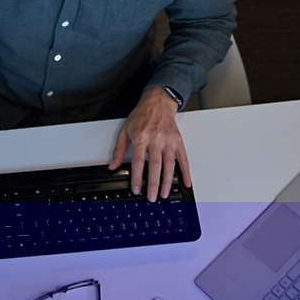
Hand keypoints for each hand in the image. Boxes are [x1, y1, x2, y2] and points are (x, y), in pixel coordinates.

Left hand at [110, 86, 191, 200]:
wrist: (158, 102)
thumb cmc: (141, 115)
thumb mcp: (125, 130)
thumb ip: (119, 149)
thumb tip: (113, 166)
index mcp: (141, 137)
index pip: (138, 161)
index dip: (137, 177)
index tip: (136, 189)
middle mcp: (156, 139)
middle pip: (155, 166)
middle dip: (153, 184)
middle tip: (152, 197)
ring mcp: (168, 141)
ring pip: (169, 164)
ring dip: (167, 181)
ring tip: (164, 194)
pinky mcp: (178, 141)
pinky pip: (183, 159)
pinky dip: (186, 172)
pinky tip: (186, 182)